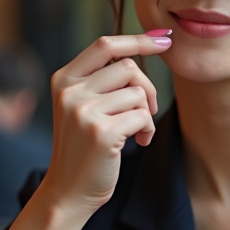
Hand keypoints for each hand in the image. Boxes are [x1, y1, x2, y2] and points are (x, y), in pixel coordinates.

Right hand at [39, 33, 170, 214]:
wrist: (68, 191)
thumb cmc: (84, 148)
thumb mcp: (82, 106)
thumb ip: (102, 80)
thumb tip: (146, 43)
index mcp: (64, 79)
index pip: (105, 45)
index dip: (138, 39)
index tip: (165, 39)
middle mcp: (70, 91)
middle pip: (128, 67)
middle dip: (147, 88)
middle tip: (146, 111)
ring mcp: (83, 111)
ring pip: (137, 92)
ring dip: (146, 114)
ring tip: (136, 132)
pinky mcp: (101, 132)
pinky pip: (142, 116)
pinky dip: (147, 129)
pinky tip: (138, 142)